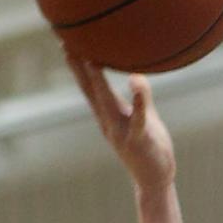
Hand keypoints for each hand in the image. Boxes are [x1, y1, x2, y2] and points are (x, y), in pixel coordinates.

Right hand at [66, 49, 175, 192]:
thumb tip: (137, 73)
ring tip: (91, 60)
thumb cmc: (149, 145)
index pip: (89, 87)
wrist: (154, 179)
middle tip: (67, 45)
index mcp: (107, 114)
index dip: (78, 66)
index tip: (67, 42)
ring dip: (98, 82)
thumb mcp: (143, 116)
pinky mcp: (138, 140)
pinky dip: (139, 101)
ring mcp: (121, 132)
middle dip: (79, 69)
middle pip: (91, 91)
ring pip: (107, 103)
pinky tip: (136, 82)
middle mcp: (108, 122)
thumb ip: (141, 96)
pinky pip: (138, 119)